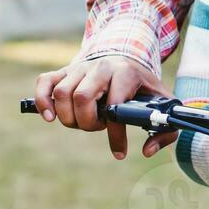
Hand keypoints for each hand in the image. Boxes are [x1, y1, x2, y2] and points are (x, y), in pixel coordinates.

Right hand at [33, 55, 173, 159]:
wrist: (128, 57)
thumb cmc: (143, 86)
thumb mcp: (162, 102)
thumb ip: (166, 130)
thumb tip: (146, 151)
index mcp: (126, 73)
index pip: (115, 105)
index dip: (115, 133)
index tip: (119, 152)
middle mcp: (100, 67)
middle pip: (81, 97)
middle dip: (87, 123)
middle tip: (98, 127)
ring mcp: (80, 67)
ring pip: (62, 93)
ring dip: (68, 117)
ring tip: (83, 121)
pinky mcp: (64, 70)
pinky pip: (44, 82)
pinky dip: (42, 101)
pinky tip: (50, 117)